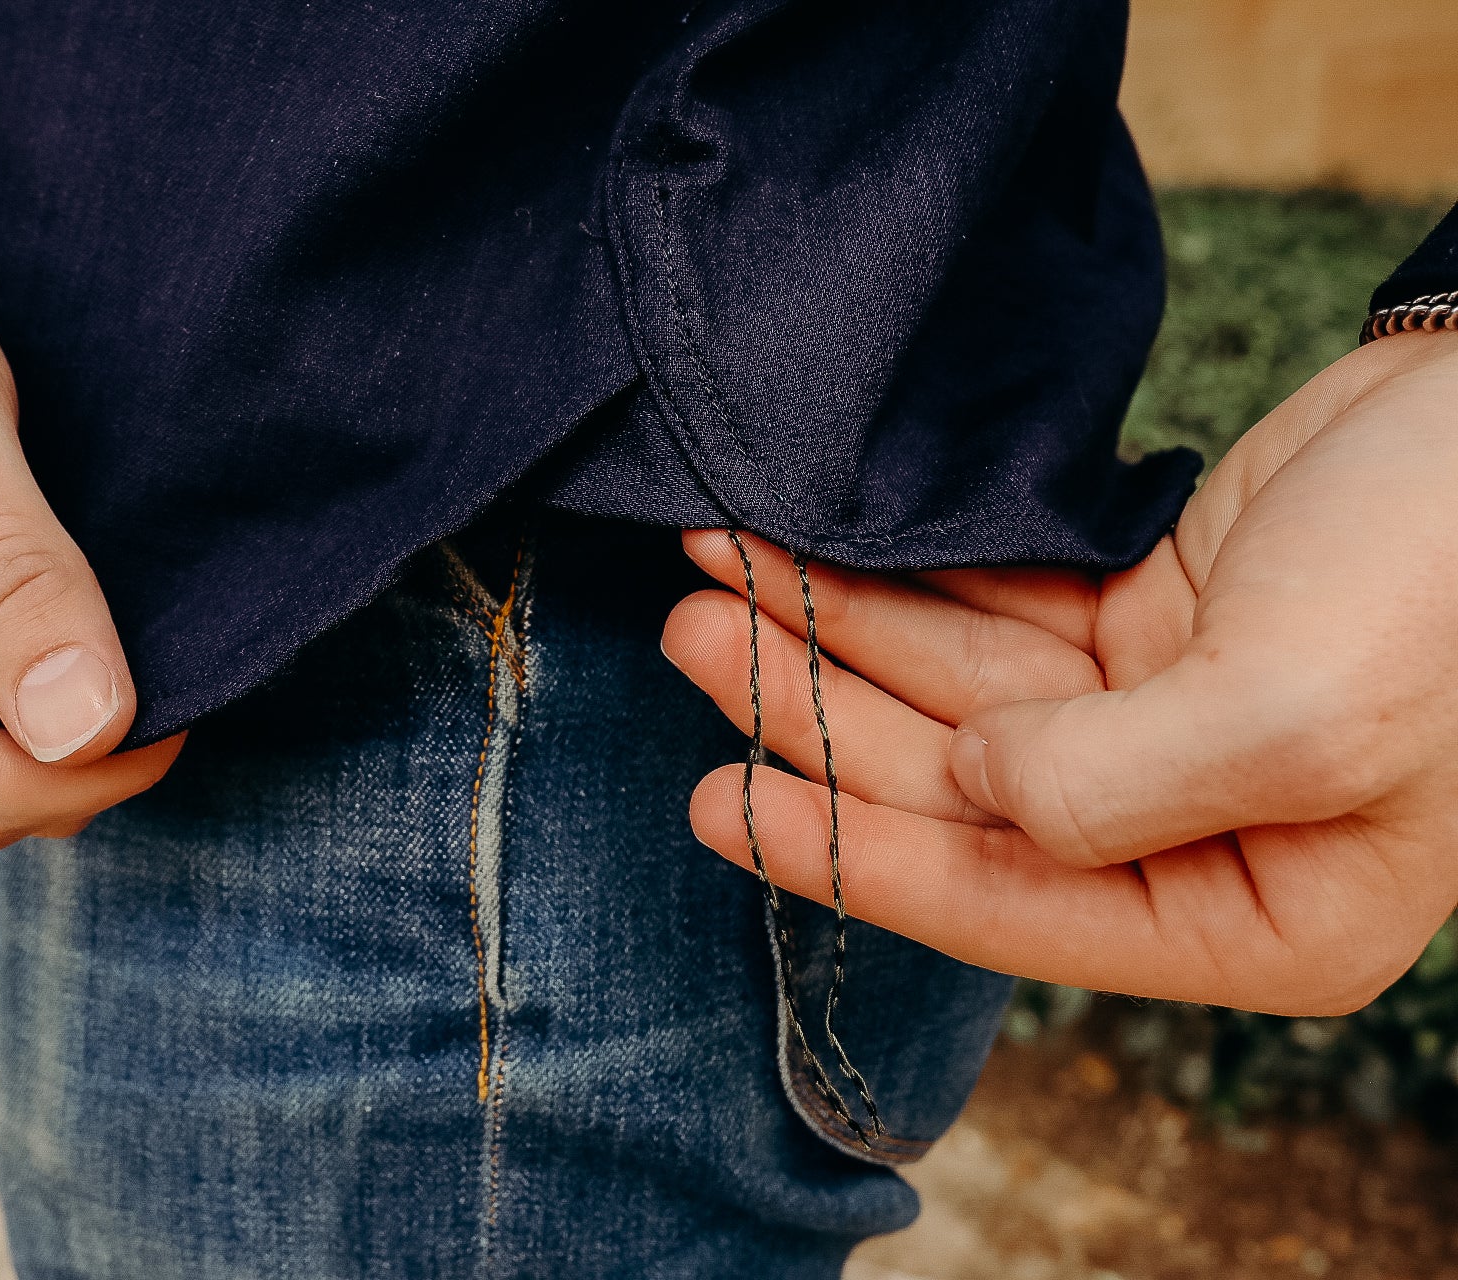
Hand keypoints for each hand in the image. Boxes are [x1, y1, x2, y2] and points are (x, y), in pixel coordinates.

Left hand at [663, 333, 1457, 1015]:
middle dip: (818, 712)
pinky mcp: (1143, 628)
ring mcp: (1160, 726)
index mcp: (1254, 917)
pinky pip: (990, 614)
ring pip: (956, 692)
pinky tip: (805, 547)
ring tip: (717, 570)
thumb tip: (967, 787)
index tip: (717, 803)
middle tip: (693, 635)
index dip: (848, 853)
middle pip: (954, 790)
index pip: (1003, 903)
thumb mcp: (1302, 715)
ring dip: (837, 633)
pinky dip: (901, 581)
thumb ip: (1104, 791)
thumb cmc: (1456, 576)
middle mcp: (1192, 836)